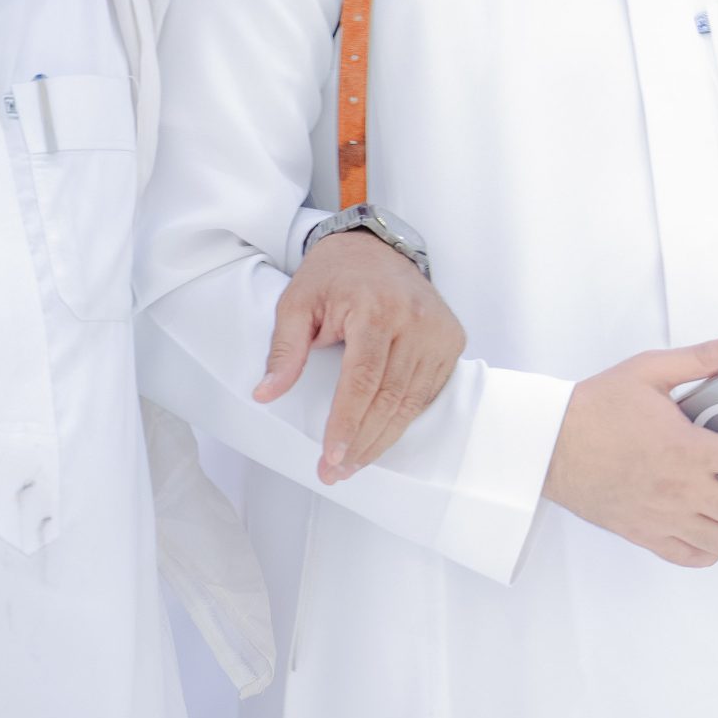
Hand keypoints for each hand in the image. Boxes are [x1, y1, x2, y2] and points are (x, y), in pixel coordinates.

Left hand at [254, 229, 466, 482]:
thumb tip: (265, 394)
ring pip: (412, 401)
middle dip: (362, 442)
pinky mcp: (451, 339)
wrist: (375, 245)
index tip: (331, 457)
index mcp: (375, 308)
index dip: (347, 423)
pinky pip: (429, 391)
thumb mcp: (296, 303)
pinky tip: (382, 436)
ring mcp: (438, 330)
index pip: (362, 380)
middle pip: (390, 398)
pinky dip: (406, 418)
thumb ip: (284, 350)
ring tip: (355, 463)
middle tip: (335, 472)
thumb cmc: (332, 275)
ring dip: (383, 438)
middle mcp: (415, 319)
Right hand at [543, 329, 717, 567]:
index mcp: (688, 448)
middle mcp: (680, 487)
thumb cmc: (594, 407)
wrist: (547, 445)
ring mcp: (662, 515)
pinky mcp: (642, 532)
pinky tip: (716, 539)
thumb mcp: (649, 370)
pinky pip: (688, 556)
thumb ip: (701, 357)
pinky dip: (711, 553)